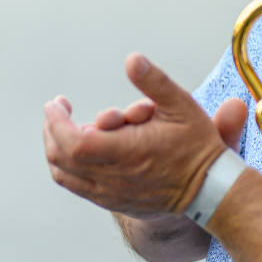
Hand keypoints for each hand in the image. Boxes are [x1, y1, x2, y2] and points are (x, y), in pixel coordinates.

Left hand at [44, 53, 250, 216]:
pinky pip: (75, 186)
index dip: (56, 122)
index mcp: (127, 152)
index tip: (56, 103)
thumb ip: (154, 82)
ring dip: (55, 148)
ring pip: (63, 174)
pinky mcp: (112, 202)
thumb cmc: (196, 145)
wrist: (210, 190)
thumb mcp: (182, 106)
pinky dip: (66, 166)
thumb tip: (132, 59)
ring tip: (63, 127)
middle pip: (60, 157)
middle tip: (58, 110)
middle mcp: (113, 177)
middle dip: (52, 130)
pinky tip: (76, 147)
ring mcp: (110, 193)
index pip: (73, 142)